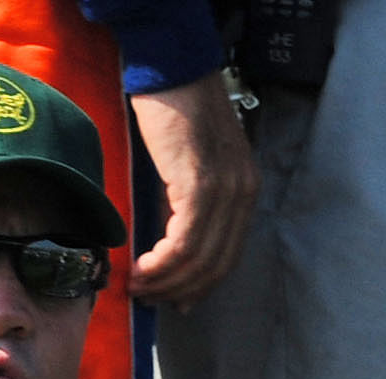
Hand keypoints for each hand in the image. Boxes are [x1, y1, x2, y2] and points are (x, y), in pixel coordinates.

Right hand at [127, 75, 256, 306]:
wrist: (173, 70)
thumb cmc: (177, 110)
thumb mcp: (192, 164)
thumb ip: (188, 202)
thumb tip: (170, 243)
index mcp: (246, 190)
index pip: (229, 254)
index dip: (203, 285)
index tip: (178, 301)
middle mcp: (243, 194)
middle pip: (217, 264)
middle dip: (182, 290)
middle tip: (152, 299)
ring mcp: (224, 192)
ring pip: (199, 260)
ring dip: (166, 281)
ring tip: (139, 287)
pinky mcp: (200, 186)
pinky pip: (183, 242)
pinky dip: (161, 263)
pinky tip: (142, 268)